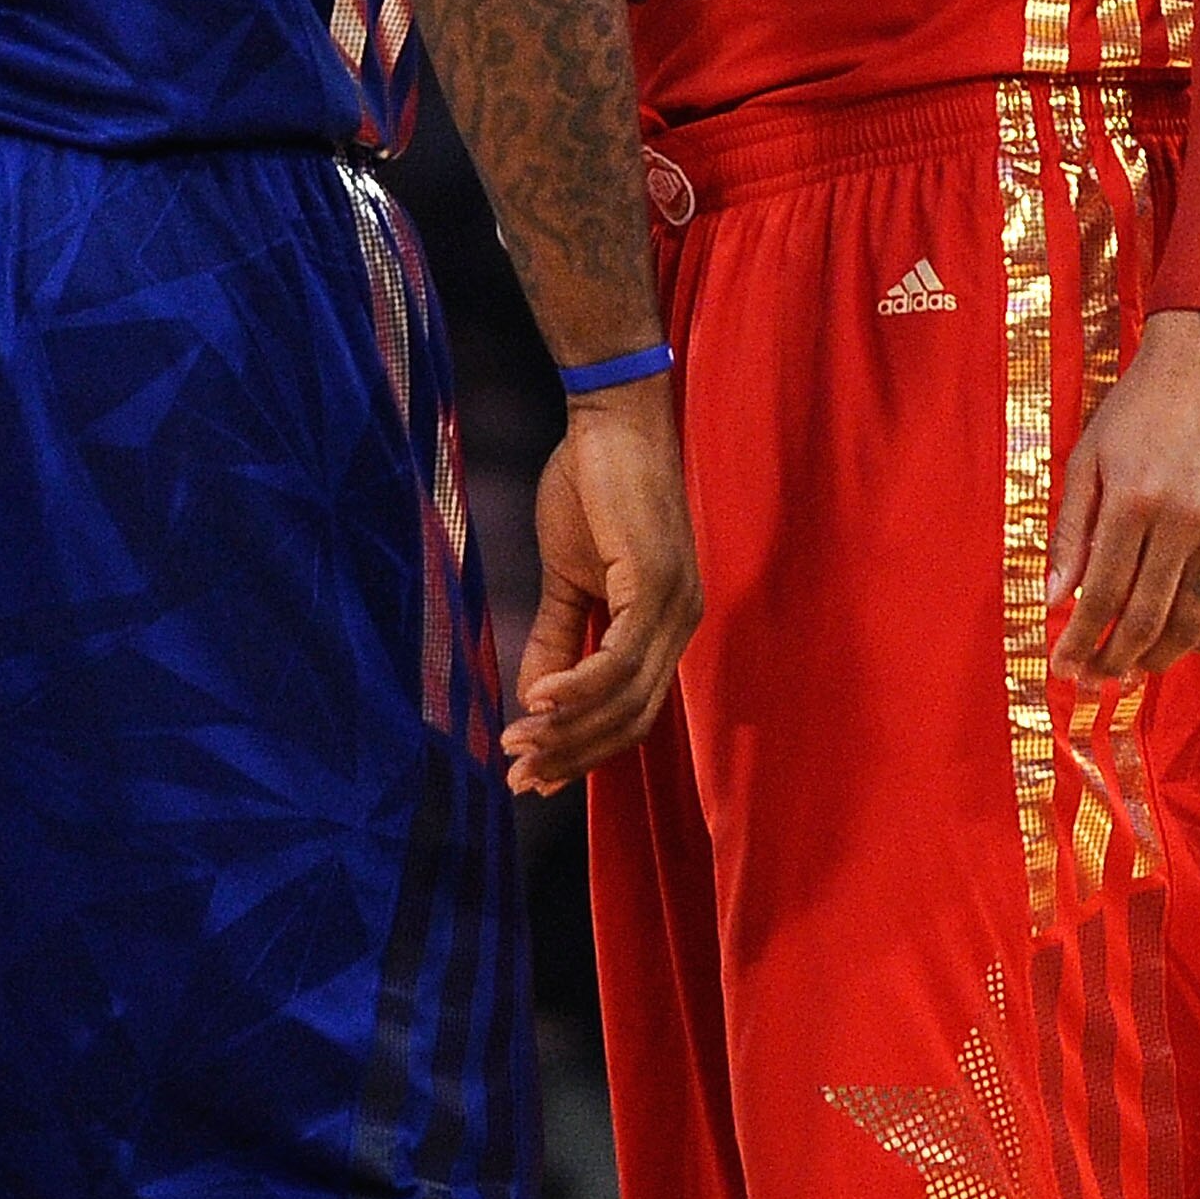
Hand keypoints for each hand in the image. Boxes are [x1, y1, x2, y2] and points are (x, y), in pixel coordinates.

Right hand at [501, 376, 700, 794]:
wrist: (610, 419)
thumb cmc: (591, 485)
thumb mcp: (566, 575)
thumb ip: (558, 636)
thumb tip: (532, 701)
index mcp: (666, 625)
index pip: (632, 712)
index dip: (585, 751)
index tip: (535, 778)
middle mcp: (682, 624)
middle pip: (633, 721)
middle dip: (573, 757)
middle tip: (519, 778)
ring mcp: (675, 606)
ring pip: (625, 699)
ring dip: (567, 730)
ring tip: (517, 745)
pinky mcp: (655, 583)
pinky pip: (617, 658)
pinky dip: (576, 687)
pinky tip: (535, 701)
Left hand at [1048, 309, 1199, 681]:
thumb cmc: (1135, 408)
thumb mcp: (1087, 457)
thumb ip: (1071, 531)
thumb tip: (1053, 597)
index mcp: (1132, 498)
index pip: (1102, 592)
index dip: (1079, 637)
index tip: (1061, 664)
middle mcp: (1183, 517)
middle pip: (1146, 615)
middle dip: (1112, 658)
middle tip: (1091, 680)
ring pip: (1192, 619)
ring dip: (1157, 656)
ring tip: (1128, 670)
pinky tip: (1175, 645)